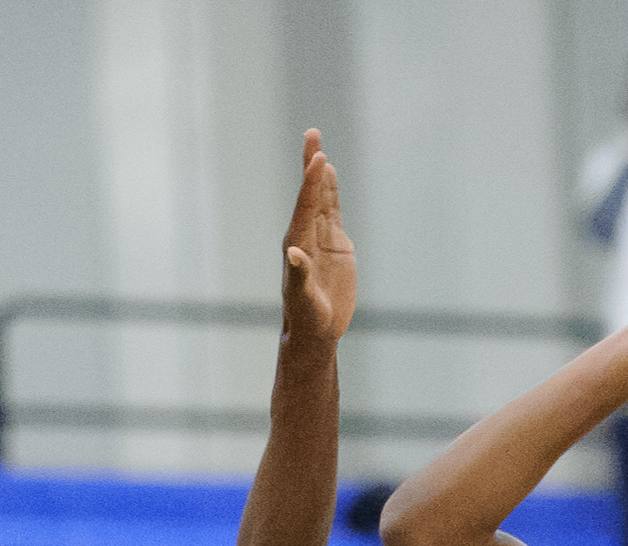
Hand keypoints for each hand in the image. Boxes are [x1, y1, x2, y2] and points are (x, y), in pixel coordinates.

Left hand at [282, 129, 355, 342]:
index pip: (306, 206)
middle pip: (309, 193)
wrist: (316, 330)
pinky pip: (331, 211)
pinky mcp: (334, 244)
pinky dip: (330, 192)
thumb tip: (293, 254)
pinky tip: (329, 175)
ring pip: (320, 198)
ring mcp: (320, 238)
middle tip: (311, 133)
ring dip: (319, 174)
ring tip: (318, 147)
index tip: (319, 158)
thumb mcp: (303, 299)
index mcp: (297, 244)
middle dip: (310, 165)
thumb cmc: (306, 317)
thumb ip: (299, 275)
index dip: (311, 182)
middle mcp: (306, 235)